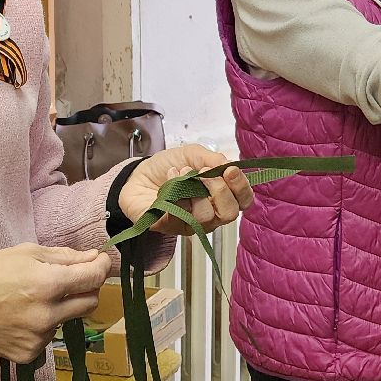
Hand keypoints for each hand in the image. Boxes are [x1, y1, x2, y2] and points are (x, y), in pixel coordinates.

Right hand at [0, 244, 112, 362]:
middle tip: (71, 280)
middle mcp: (48, 315)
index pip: (94, 278)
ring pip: (69, 320)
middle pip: (90, 303)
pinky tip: (23, 318)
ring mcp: (39, 338)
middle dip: (87, 288)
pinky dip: (43, 326)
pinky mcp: (29, 354)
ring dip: (62, 308)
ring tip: (34, 299)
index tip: (100, 261)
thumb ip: (65, 257)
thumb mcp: (27, 253)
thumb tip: (94, 258)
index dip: (102, 266)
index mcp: (49, 285)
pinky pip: (49, 337)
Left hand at [117, 144, 253, 235]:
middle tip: (205, 173)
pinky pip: (181, 213)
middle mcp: (210, 214)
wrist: (136, 175)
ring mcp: (191, 223)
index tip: (230, 170)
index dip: (241, 187)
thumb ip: (213, 159)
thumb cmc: (168, 167)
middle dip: (220, 191)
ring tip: (182, 171)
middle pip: (229, 214)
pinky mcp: (171, 226)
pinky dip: (177, 190)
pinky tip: (170, 177)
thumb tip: (228, 165)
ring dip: (194, 188)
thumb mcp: (193, 155)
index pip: (243, 201)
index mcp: (220, 196)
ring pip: (205, 216)